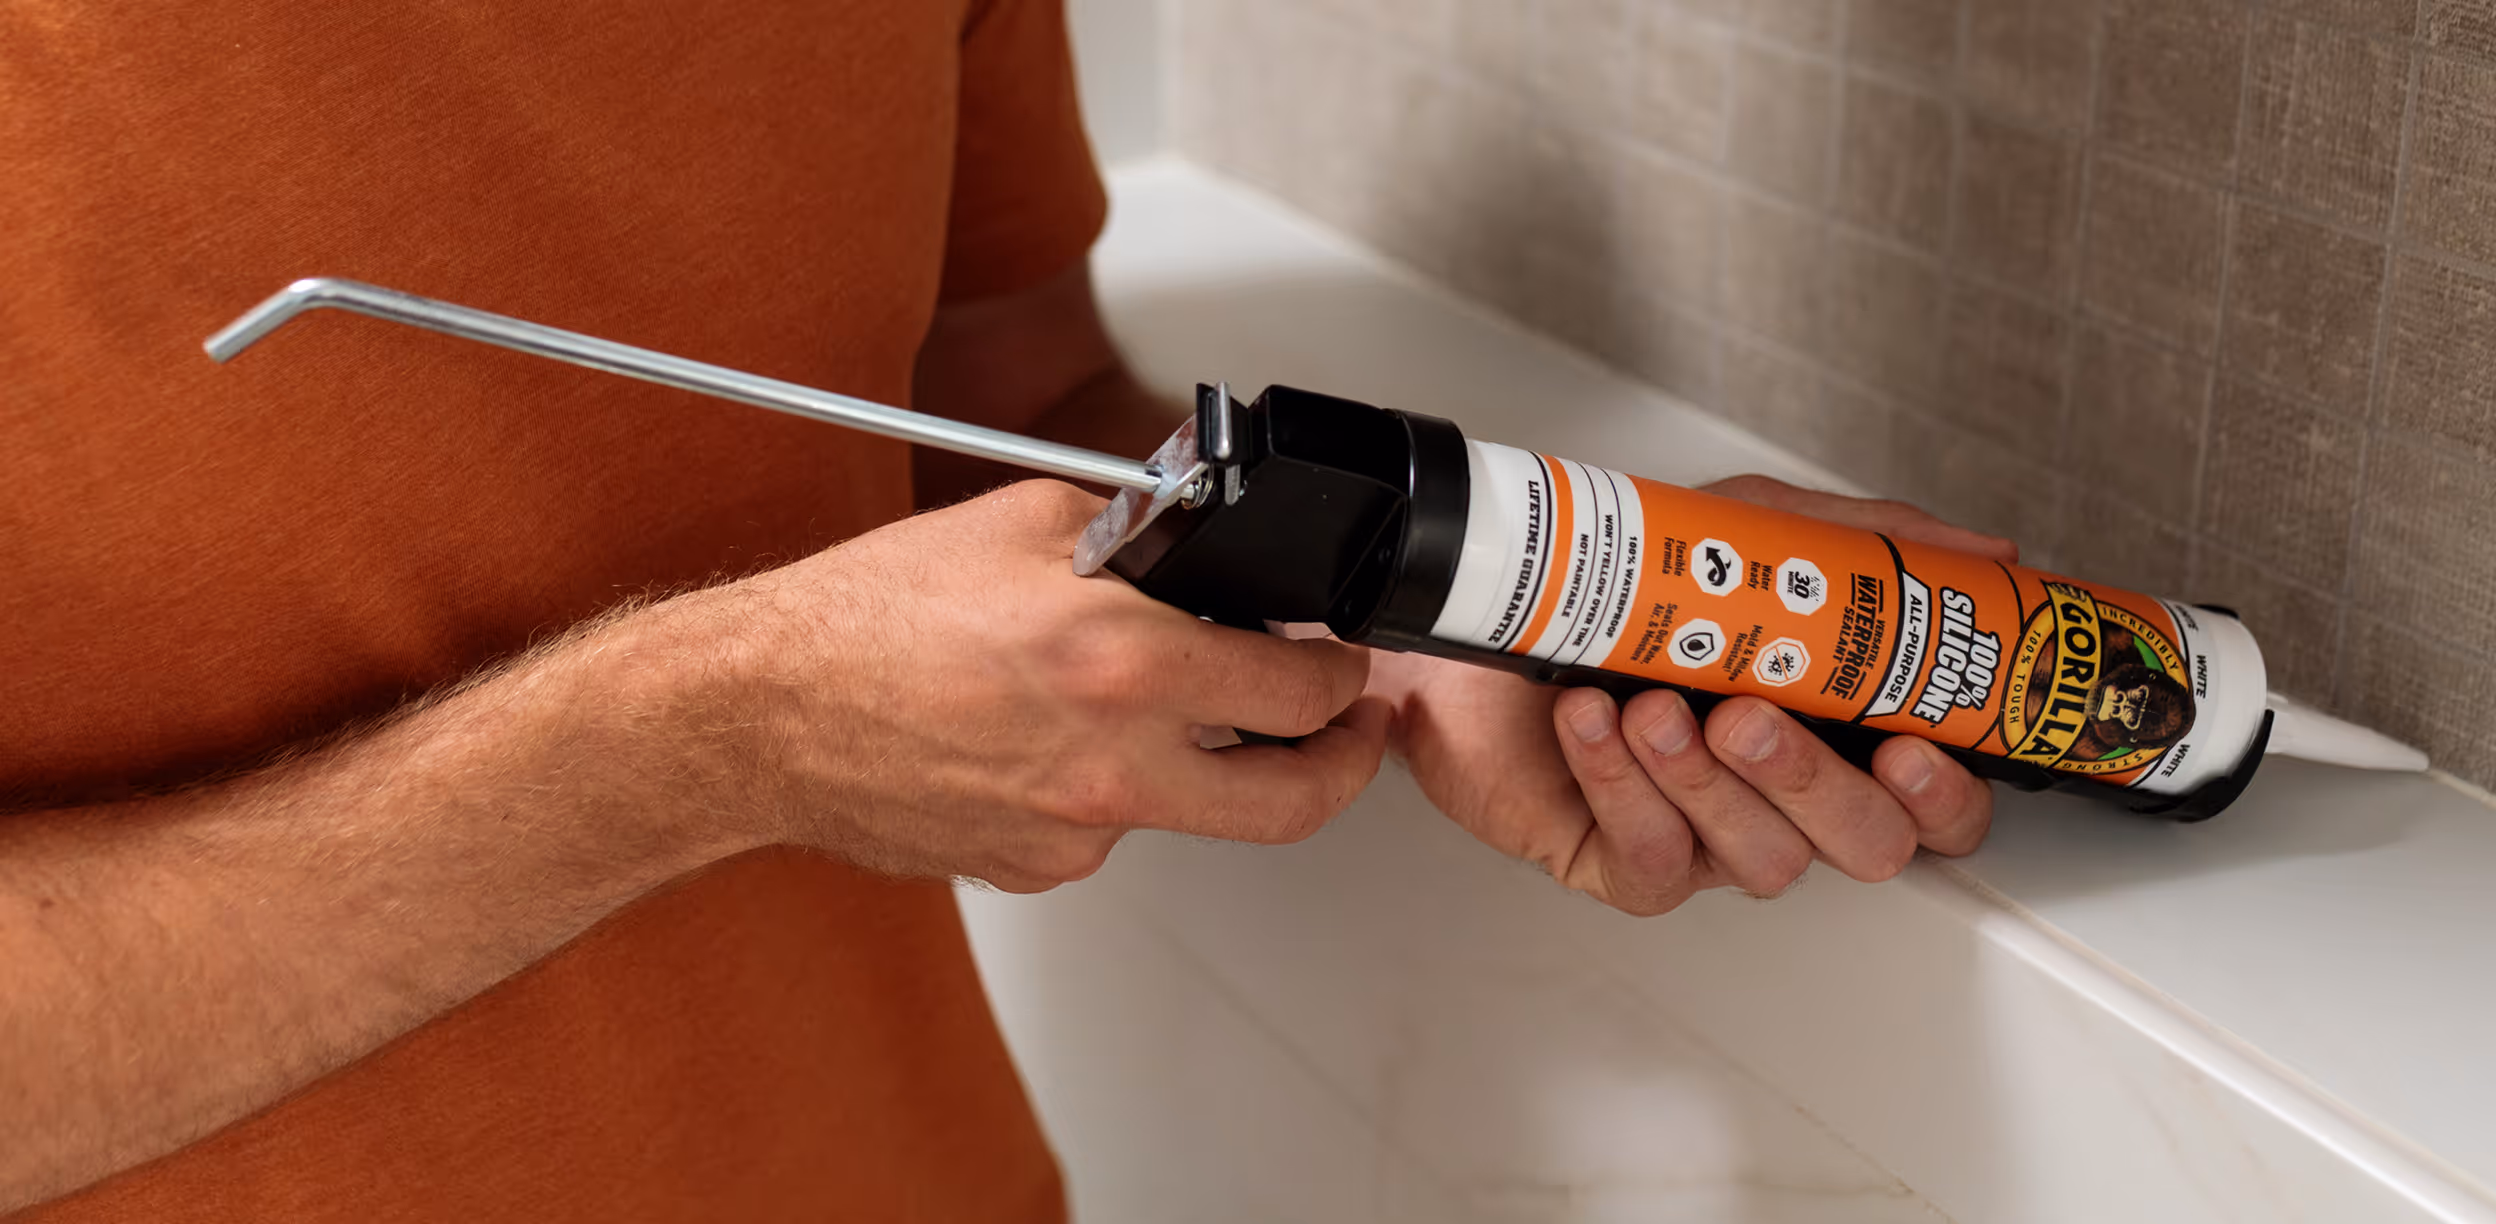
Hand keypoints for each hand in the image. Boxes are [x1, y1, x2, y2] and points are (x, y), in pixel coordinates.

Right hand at [695, 480, 1390, 891]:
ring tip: (1141, 700)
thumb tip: (1199, 544)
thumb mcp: (1023, 520)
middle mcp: (1112, 763)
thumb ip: (1135, 533)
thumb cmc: (866, 616)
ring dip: (1192, 758)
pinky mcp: (1036, 869)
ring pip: (1185, 805)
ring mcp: (1076, 831)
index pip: (1300, 690)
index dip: (1344, 676)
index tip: (1345, 666)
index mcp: (1122, 662)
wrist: (761, 713)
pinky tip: (1045, 736)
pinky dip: (1101, 783)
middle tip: (1352, 736)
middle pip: (1292, 803)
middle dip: (1345, 765)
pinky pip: (1104, 825)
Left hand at [1372, 475, 2009, 915]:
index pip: (1938, 806)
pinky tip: (1594, 724)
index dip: (1946, 796)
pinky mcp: (1624, 862)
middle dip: (1814, 783)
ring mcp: (1707, 836)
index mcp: (1835, 730)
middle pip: (1867, 846)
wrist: (1474, 617)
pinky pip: (1654, 860)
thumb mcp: (1750, 535)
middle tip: (1749, 716)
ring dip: (1708, 782)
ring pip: (1765, 862)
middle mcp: (1781, 794)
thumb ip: (1866, 547)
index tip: (1911, 746)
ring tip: (1651, 704)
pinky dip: (1624, 785)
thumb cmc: (1617, 586)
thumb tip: (1986, 556)